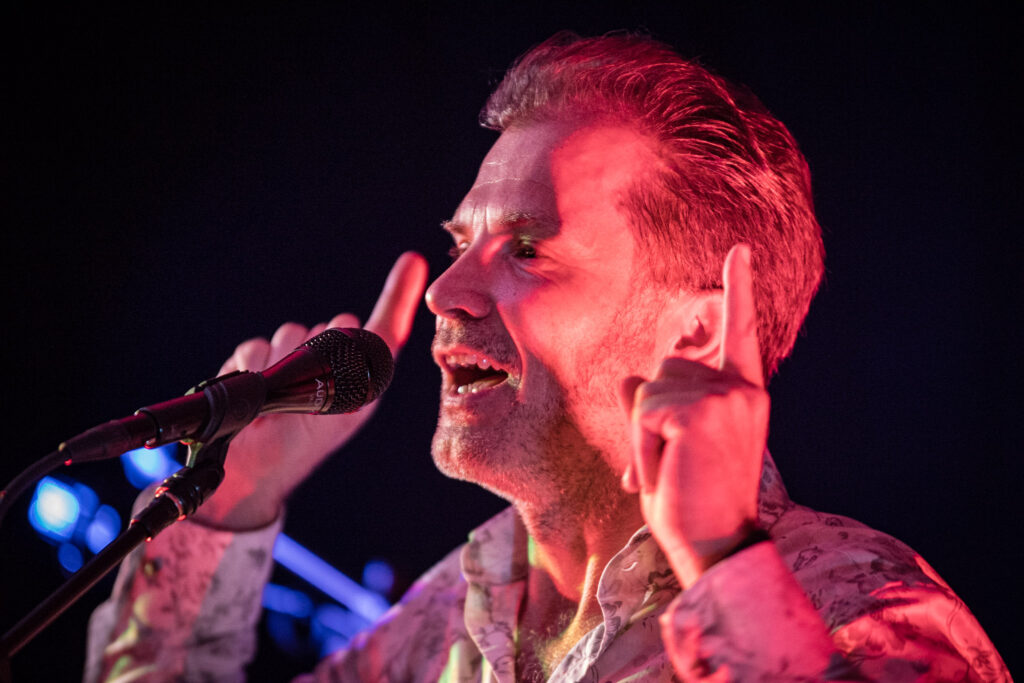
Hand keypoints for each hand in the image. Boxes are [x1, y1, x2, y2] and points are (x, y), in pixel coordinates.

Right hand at [192, 252, 428, 529]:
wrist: (257, 468)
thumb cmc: (308, 441)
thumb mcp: (349, 405)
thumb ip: (366, 358)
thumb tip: (362, 316)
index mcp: (356, 371)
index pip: (383, 326)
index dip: (398, 294)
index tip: (413, 261)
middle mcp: (328, 357)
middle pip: (335, 324)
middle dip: (327, 349)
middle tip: (315, 389)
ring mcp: (292, 355)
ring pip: (295, 331)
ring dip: (289, 361)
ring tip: (284, 398)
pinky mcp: (257, 359)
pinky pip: (260, 345)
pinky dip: (258, 366)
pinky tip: (261, 391)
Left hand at [619, 244, 767, 587]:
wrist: (716, 546)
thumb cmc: (694, 500)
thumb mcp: (672, 445)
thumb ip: (657, 406)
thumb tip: (629, 380)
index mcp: (745, 393)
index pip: (740, 332)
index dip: (738, 290)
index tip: (739, 251)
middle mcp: (742, 389)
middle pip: (664, 366)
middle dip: (650, 414)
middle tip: (667, 464)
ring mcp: (726, 397)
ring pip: (648, 389)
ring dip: (643, 435)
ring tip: (668, 472)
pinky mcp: (701, 411)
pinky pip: (643, 411)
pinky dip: (640, 447)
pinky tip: (661, 474)